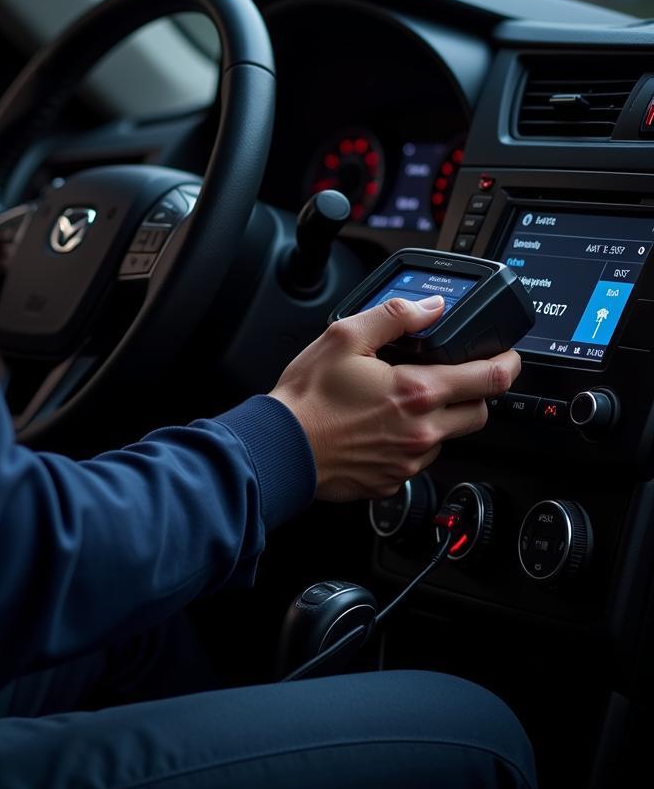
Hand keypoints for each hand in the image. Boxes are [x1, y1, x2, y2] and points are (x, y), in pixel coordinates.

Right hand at [269, 295, 519, 502]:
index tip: (507, 358)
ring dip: (438, 419)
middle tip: (455, 378)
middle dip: (475, 394)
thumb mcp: (344, 337)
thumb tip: (430, 308)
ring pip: (447, 438)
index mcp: (416, 392)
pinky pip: (417, 461)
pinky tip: (381, 429)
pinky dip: (409, 443)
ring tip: (402, 403)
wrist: (280, 446)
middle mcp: (421, 431)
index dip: (507, 364)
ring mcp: (408, 461)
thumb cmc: (307, 398)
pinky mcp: (391, 480)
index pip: (489, 380)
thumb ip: (394, 316)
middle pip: (479, 414)